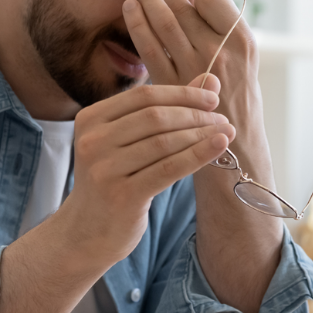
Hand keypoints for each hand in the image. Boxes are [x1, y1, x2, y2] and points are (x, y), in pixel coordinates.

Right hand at [60, 83, 234, 265]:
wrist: (87, 232)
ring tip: (226, 133)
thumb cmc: (114, 180)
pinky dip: (198, 155)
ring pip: (164, 142)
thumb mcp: (129, 142)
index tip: (212, 98)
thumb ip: (164, 109)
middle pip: (155, 116)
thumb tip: (209, 79)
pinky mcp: (122, 195)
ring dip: (200, 135)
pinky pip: (168, 169)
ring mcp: (104, 169)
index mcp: (90, 118)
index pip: (144, 96)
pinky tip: (218, 147)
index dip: (182, 94)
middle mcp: (93, 140)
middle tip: (222, 119)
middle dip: (194, 115)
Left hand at [122, 0, 258, 95]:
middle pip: (184, 8)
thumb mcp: (246, 64)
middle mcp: (220, 51)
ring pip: (164, 23)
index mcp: (243, 41)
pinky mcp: (172, 85)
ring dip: (147, 0)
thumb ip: (223, 34)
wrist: (237, 149)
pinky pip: (150, 48)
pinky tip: (129, 11)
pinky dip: (137, 26)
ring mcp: (195, 68)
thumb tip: (192, 1)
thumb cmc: (239, 102)